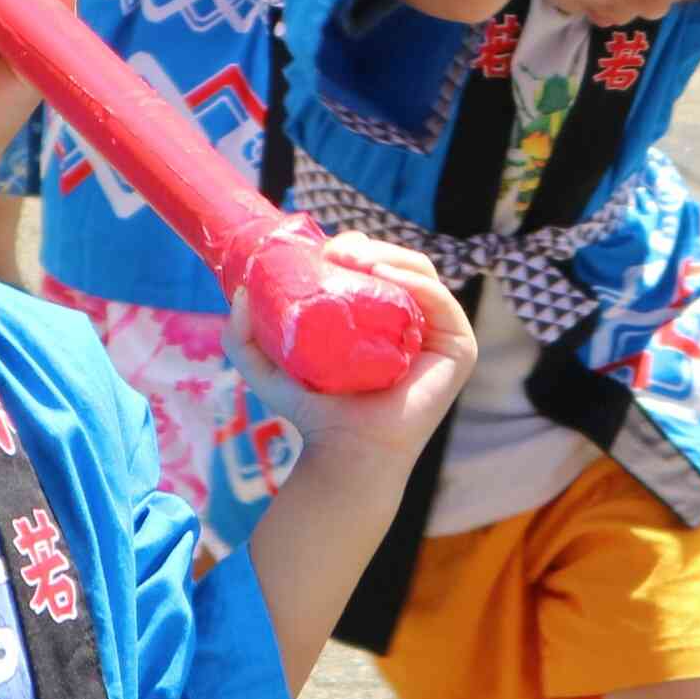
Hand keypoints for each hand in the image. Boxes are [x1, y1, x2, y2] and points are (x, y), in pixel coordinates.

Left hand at [227, 238, 473, 470]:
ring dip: (391, 255)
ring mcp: (441, 336)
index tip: (325, 249)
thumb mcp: (265, 368)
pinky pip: (443, 303)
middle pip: (401, 265)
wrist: (345, 451)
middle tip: (337, 252)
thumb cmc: (314, 414)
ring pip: (422, 275)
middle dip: (371, 247)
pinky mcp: (460, 350)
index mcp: (384, 320)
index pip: (378, 268)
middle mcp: (415, 324)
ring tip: (356, 260)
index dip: (356, 249)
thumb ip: (241, 337)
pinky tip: (386, 275)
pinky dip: (417, 281)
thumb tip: (239, 291)